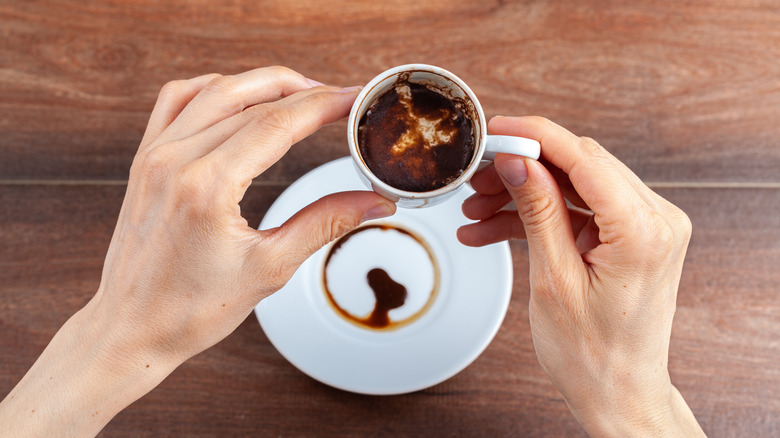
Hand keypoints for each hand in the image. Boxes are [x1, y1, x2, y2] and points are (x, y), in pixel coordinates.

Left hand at [0, 66, 394, 436]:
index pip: (277, 123)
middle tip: (341, 98)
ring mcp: (155, 155)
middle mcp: (175, 160)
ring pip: (216, 90)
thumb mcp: (270, 267)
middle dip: (304, 93)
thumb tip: (374, 202)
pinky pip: (178, 100)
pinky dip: (214, 88)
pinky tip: (240, 96)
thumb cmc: (190, 310)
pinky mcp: (145, 159)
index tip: (355, 99)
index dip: (324, 105)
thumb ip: (326, 223)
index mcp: (207, 187)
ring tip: (301, 91)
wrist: (132, 328)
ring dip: (263, 83)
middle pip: (252, 101)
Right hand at [458, 116, 704, 436]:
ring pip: (574, 186)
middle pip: (579, 166)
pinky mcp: (630, 238)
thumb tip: (517, 161)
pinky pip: (578, 211)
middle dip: (522, 168)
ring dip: (524, 194)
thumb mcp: (554, 280)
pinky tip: (494, 228)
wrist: (617, 393)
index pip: (584, 158)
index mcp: (644, 231)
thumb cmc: (593, 356)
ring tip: (477, 212)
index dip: (534, 136)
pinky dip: (538, 216)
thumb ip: (538, 211)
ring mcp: (645, 228)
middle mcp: (655, 221)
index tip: (497, 129)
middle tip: (476, 179)